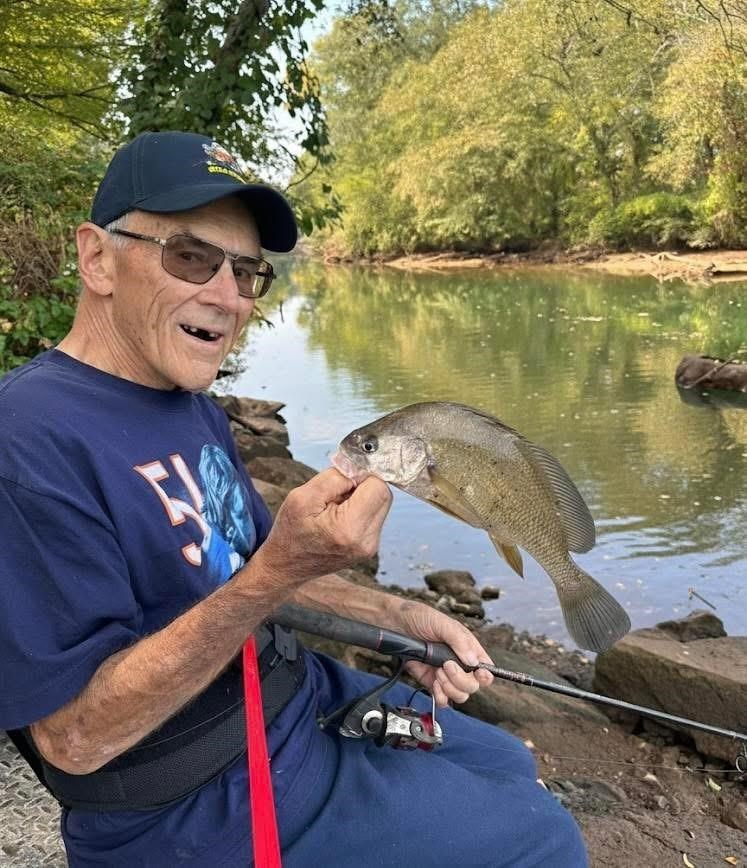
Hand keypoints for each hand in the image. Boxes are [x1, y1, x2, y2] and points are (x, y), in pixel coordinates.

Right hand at [250, 468, 391, 590]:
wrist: (285, 566)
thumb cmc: (290, 532)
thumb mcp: (302, 496)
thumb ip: (335, 477)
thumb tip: (358, 466)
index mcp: (349, 528)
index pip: (378, 487)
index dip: (361, 475)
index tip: (343, 479)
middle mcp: (365, 541)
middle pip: (384, 495)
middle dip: (363, 486)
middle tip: (336, 494)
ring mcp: (370, 547)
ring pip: (381, 505)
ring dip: (361, 498)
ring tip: (335, 508)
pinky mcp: (369, 548)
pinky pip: (374, 516)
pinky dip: (360, 510)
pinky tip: (339, 518)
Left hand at [393, 601, 493, 707]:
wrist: (394, 623)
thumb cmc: (419, 617)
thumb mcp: (441, 623)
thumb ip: (459, 641)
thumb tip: (474, 661)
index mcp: (467, 648)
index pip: (485, 668)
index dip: (485, 676)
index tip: (477, 674)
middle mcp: (459, 664)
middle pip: (473, 686)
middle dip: (461, 680)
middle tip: (446, 666)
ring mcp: (445, 675)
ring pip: (460, 695)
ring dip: (449, 687)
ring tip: (437, 673)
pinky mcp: (431, 682)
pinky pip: (443, 700)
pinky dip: (440, 696)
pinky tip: (434, 684)